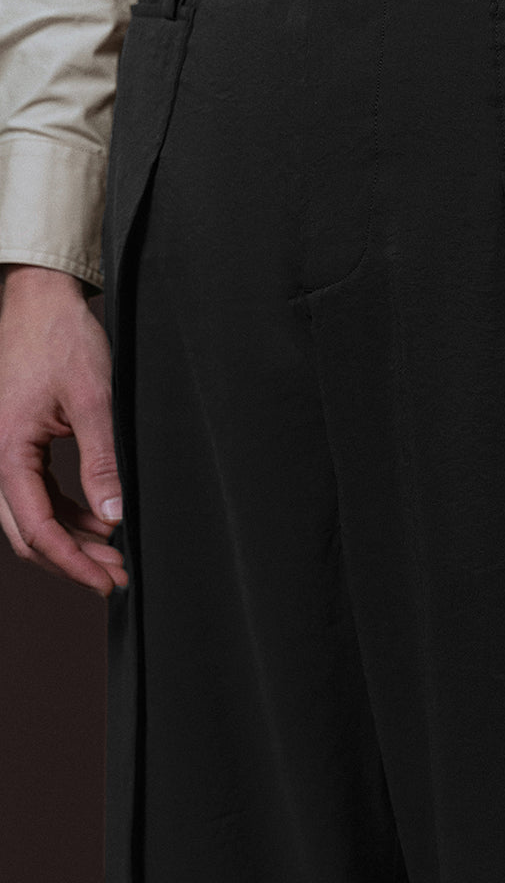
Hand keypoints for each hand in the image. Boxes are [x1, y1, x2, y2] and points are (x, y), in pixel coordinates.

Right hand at [0, 264, 127, 596]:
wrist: (40, 301)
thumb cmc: (62, 340)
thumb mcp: (94, 400)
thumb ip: (102, 461)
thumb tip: (112, 517)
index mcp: (8, 450)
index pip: (36, 527)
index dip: (71, 562)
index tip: (106, 581)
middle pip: (28, 531)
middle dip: (72, 560)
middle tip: (116, 577)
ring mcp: (6, 453)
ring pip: (33, 516)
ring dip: (72, 540)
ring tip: (115, 556)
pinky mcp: (20, 445)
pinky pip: (39, 494)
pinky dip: (68, 514)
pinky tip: (101, 523)